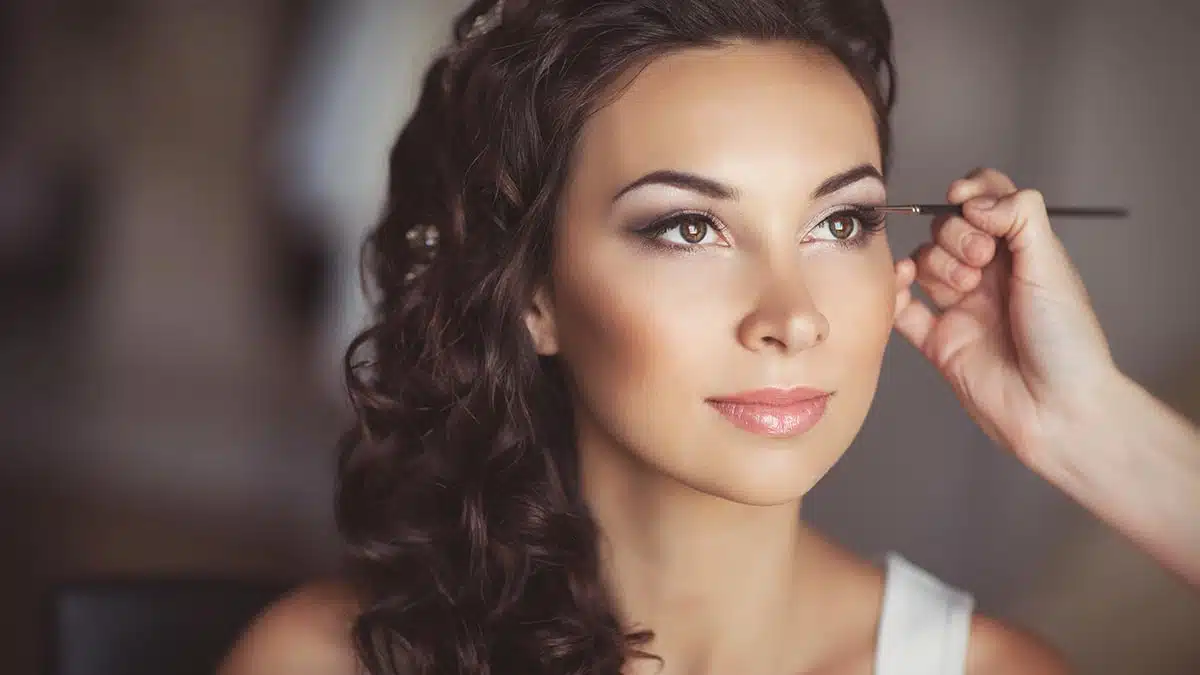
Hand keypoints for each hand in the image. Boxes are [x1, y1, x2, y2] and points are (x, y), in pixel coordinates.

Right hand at [892, 168, 1118, 463]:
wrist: (1057, 410)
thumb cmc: (1067, 344)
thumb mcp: (1052, 266)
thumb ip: (1018, 216)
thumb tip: (973, 198)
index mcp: (1020, 254)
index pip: (987, 202)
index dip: (971, 192)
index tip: (965, 199)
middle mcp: (989, 276)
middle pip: (948, 228)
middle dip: (956, 234)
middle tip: (979, 260)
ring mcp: (961, 307)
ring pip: (924, 262)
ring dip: (935, 264)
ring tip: (962, 288)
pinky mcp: (937, 340)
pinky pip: (901, 309)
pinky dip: (894, 292)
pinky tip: (902, 284)